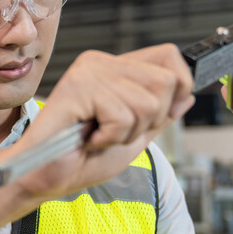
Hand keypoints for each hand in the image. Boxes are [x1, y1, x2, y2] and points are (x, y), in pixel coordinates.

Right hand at [15, 44, 194, 200]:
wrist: (45, 177)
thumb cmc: (81, 159)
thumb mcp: (133, 137)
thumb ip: (158, 115)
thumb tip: (187, 95)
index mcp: (113, 68)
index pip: (169, 56)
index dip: (180, 86)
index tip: (163, 114)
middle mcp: (101, 62)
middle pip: (167, 82)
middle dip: (150, 119)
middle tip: (115, 131)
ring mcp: (88, 72)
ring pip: (148, 102)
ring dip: (126, 132)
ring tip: (99, 136)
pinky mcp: (77, 86)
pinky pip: (122, 116)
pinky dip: (109, 137)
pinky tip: (89, 138)